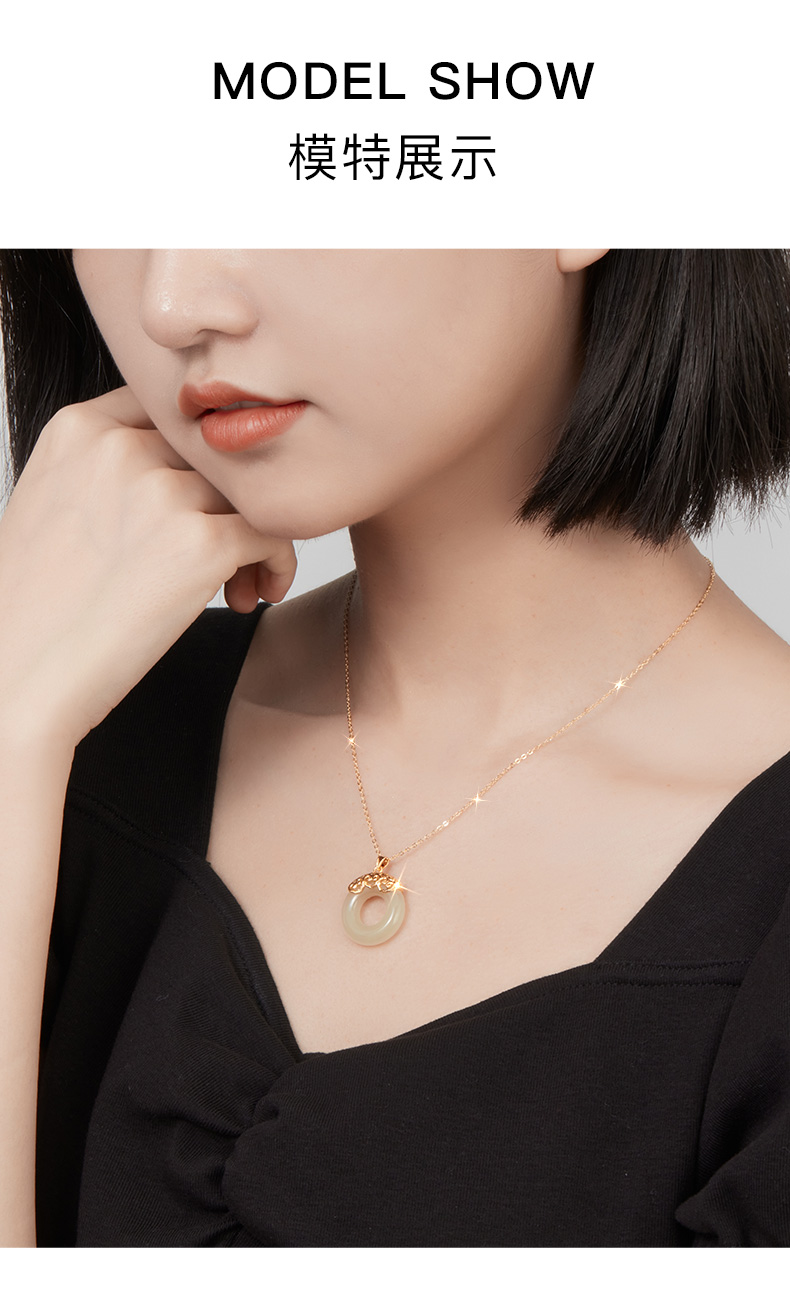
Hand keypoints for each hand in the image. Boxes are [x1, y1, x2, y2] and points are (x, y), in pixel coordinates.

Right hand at [0, 387, 296, 745]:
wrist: (16, 679)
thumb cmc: (33, 609)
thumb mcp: (51, 504)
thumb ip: (108, 468)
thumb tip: (179, 465)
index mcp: (77, 429)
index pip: (169, 414)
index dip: (197, 461)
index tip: (201, 504)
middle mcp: (119, 447)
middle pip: (213, 455)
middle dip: (228, 503)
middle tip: (228, 558)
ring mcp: (162, 492)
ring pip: (248, 494)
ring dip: (254, 540)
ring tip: (239, 586)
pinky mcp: (201, 543)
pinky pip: (272, 535)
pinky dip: (277, 566)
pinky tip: (254, 597)